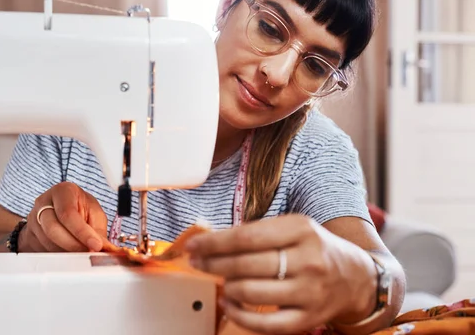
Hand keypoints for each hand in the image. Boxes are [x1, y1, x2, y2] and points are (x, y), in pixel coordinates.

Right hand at [18, 182, 109, 252]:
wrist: (59, 211)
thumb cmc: (80, 208)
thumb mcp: (94, 214)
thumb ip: (98, 231)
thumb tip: (104, 248)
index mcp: (63, 191)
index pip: (68, 213)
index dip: (82, 232)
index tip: (95, 245)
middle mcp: (44, 202)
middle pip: (53, 229)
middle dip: (73, 245)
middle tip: (88, 253)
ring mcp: (34, 218)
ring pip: (47, 242)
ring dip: (66, 252)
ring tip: (81, 252)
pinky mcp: (30, 234)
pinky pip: (42, 249)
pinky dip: (58, 255)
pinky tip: (69, 252)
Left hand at [184, 214, 377, 333]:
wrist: (357, 278)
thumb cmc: (316, 249)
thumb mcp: (294, 228)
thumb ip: (258, 232)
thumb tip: (212, 239)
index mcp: (301, 230)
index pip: (247, 236)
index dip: (214, 242)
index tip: (194, 245)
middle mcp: (307, 260)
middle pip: (246, 264)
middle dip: (213, 264)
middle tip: (197, 262)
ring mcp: (309, 292)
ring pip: (252, 293)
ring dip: (226, 287)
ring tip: (219, 280)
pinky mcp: (308, 318)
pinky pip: (265, 324)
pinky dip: (240, 315)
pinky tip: (229, 303)